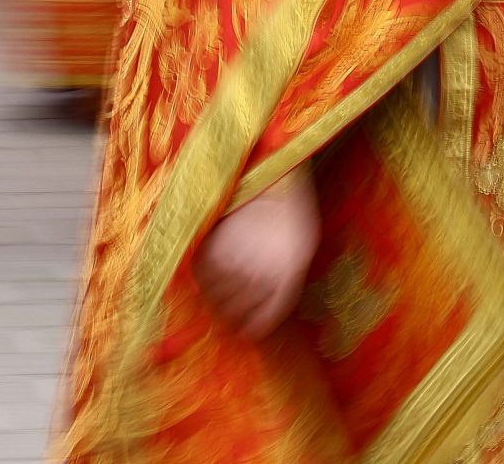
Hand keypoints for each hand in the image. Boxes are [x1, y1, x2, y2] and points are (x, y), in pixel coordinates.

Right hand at [194, 167, 318, 338]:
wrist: (265, 173)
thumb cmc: (289, 210)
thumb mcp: (303, 248)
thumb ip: (287, 282)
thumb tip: (264, 310)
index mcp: (285, 279)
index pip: (263, 321)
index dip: (253, 328)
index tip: (248, 329)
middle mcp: (257, 277)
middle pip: (236, 315)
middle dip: (234, 315)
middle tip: (232, 307)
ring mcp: (230, 265)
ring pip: (215, 301)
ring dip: (217, 299)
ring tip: (222, 287)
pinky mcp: (206, 251)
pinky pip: (201, 280)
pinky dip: (204, 280)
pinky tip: (213, 270)